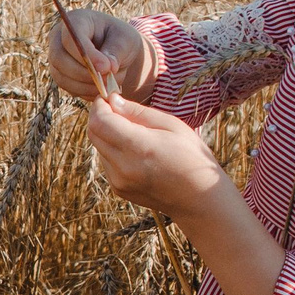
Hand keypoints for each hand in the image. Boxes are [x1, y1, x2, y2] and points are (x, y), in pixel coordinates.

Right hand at [47, 8, 147, 101]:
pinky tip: (102, 87)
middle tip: (107, 80)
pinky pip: (69, 88)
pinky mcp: (60, 75)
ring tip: (109, 84)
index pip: (70, 38)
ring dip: (87, 85)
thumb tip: (106, 69)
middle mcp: (59, 38)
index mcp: (76, 20)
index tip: (106, 67)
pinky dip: (87, 92)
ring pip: (62, 77)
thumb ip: (116, 51)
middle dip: (84, 73)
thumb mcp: (126, 40)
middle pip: (59, 58)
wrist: (119, 54)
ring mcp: (57, 58)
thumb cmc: (122, 40)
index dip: (86, 55)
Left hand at [85, 93, 226, 219]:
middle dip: (99, 117)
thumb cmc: (192, 157)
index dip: (99, 106)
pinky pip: (106, 163)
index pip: (100, 121)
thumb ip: (138, 112)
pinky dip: (113, 151)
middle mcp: (123, 166)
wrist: (199, 198)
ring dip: (107, 134)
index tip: (107, 97)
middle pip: (94, 134)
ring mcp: (119, 180)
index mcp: (138, 147)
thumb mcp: (171, 125)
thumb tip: (113, 101)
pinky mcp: (119, 189)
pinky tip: (135, 150)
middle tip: (115, 108)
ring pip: (99, 148)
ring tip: (131, 131)